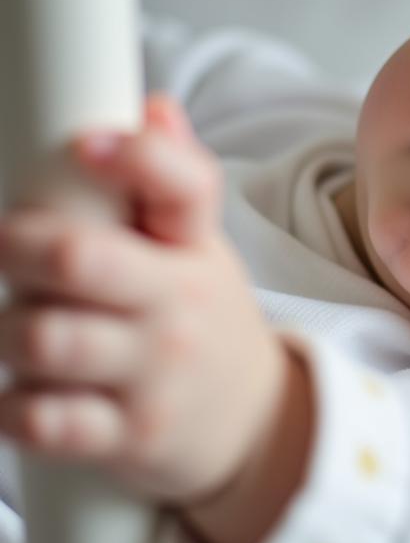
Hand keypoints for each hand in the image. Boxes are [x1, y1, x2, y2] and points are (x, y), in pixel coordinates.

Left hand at [0, 94, 287, 506]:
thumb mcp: (198, 250)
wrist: (253, 423)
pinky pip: (42, 419)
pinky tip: (27, 394)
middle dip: (19, 246)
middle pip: (79, 258)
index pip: (184, 187)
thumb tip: (154, 106)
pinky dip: (15, 407)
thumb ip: (169, 182)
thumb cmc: (201, 321)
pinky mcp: (132, 436)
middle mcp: (179, 305)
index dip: (138, 158)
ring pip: (42, 338)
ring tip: (22, 329)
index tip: (90, 144)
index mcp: (194, 248)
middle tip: (10, 246)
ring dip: (9, 332)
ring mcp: (157, 373)